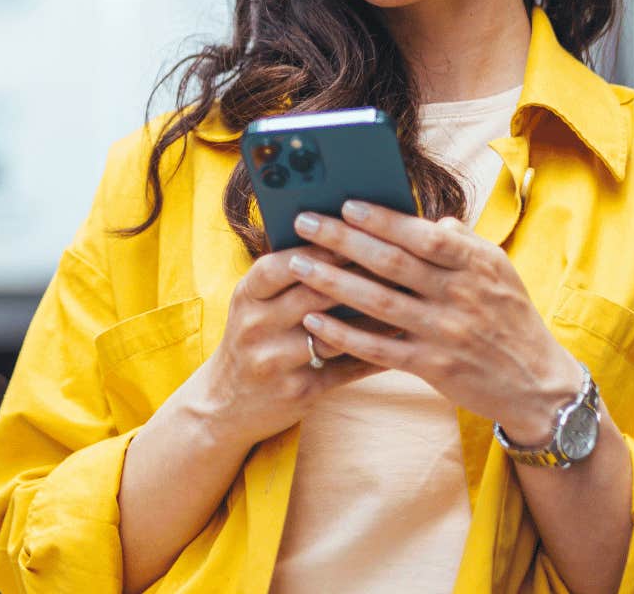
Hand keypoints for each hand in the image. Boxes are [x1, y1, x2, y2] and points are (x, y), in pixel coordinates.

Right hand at [189, 242, 392, 452]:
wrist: (227, 403)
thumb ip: (287, 276)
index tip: (355, 231)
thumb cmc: (254, 339)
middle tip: (396, 261)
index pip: (279, 265)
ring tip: (407, 300)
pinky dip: (375, 355)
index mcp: (246, 296)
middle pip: (311, 296)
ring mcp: (274, 362)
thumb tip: (342, 237)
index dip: (317, 249)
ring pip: (333, 335)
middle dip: (356, 276)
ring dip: (373, 318)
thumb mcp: (255, 304)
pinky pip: (344, 371)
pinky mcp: (297, 392)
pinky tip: (401, 342)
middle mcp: (256, 327)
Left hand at [286, 200, 584, 443]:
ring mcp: (444, 333)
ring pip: (378, 302)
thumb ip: (464, 244)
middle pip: (391, 263)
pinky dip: (344, 333)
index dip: (383, 219)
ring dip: (332, 281)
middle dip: (342, 239)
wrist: (539, 385)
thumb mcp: (500, 272)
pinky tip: (313, 320)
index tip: (346, 204)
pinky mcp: (432, 367)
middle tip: (305, 222)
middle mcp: (459, 296)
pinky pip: (378, 348)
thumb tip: (433, 220)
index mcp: (476, 266)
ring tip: (297, 264)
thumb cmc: (512, 320)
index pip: (423, 235)